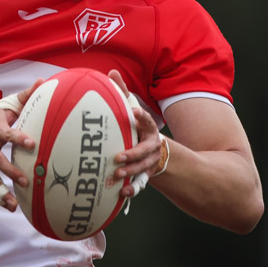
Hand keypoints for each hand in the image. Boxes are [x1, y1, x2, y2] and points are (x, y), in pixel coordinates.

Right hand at [0, 79, 44, 211]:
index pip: (8, 134)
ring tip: (13, 203)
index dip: (18, 138)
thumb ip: (25, 95)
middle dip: (10, 171)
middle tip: (26, 180)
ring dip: (1, 191)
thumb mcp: (6, 105)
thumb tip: (42, 81)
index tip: (31, 144)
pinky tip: (11, 206)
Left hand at [106, 69, 161, 196]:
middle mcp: (152, 146)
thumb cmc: (137, 126)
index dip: (142, 117)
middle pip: (145, 150)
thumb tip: (111, 72)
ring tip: (117, 175)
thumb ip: (123, 93)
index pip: (148, 121)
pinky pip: (140, 184)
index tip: (135, 112)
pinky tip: (122, 194)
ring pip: (143, 169)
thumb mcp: (132, 109)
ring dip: (131, 172)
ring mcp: (150, 162)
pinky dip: (132, 190)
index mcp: (149, 128)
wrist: (156, 150)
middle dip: (133, 154)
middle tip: (118, 157)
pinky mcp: (146, 175)